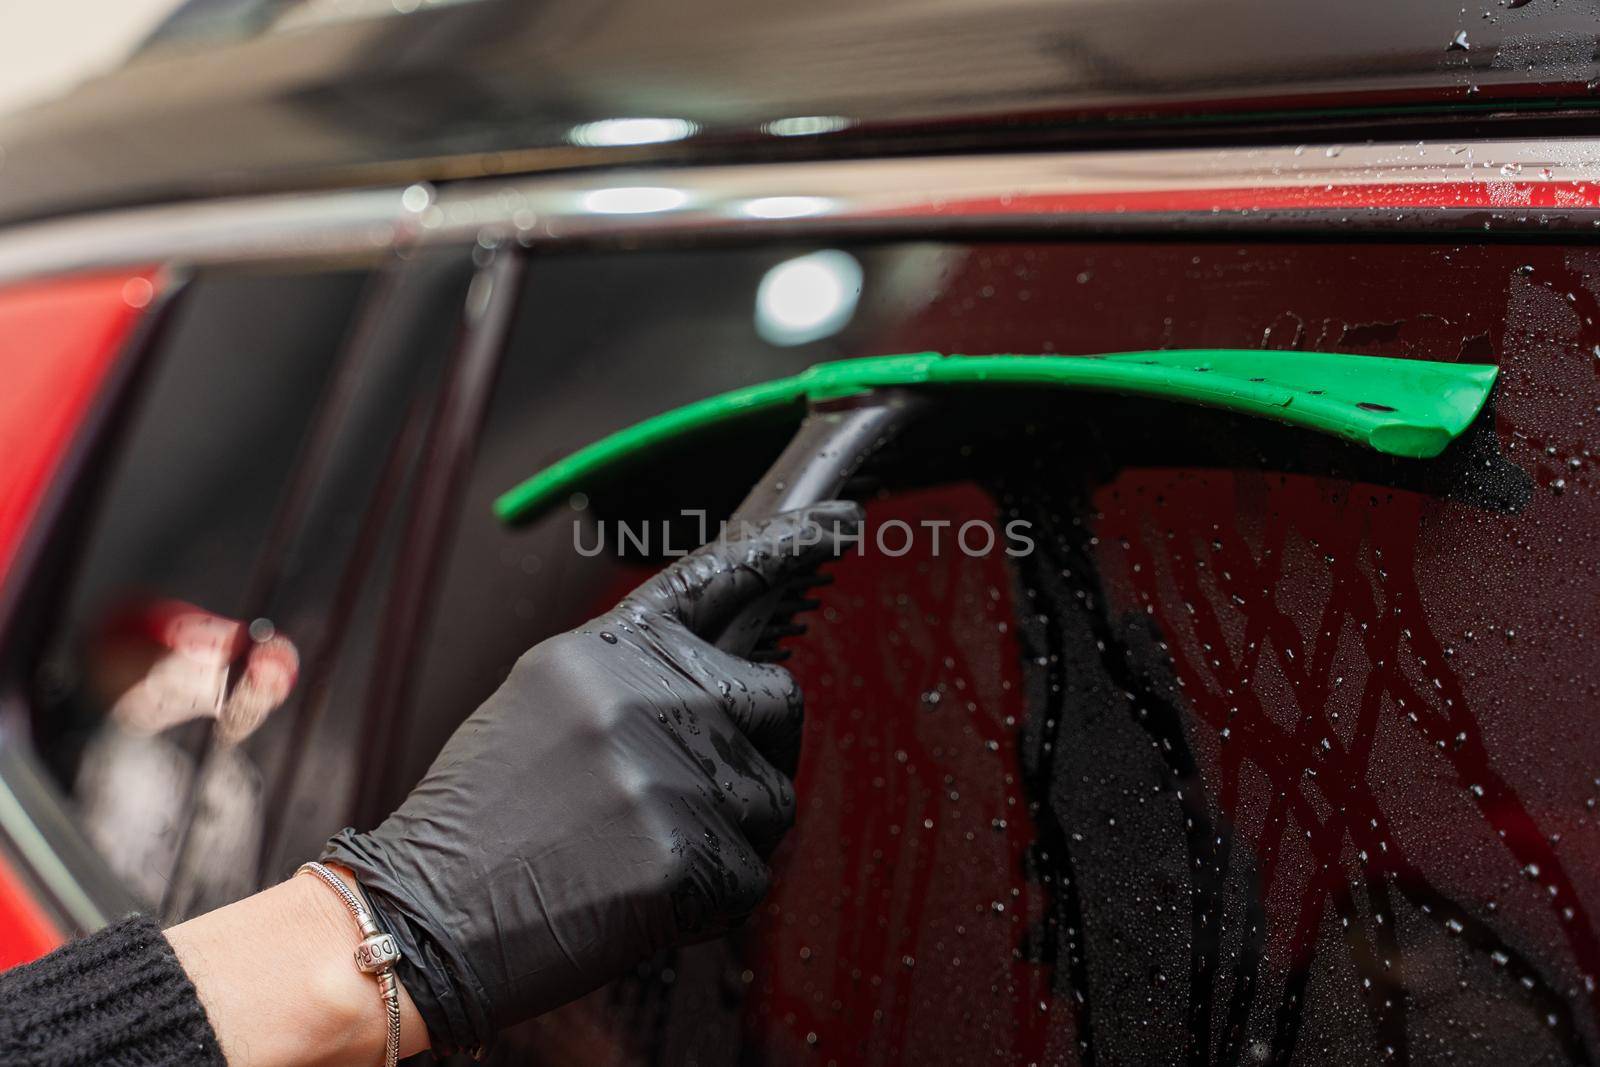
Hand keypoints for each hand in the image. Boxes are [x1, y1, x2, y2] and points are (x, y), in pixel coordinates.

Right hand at [323, 502, 863, 1051]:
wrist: (422, 918)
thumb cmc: (476, 822)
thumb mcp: (539, 703)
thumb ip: (631, 676)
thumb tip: (711, 679)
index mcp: (605, 652)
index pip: (714, 580)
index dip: (786, 548)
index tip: (845, 521)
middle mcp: (646, 698)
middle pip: (776, 701)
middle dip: (754, 747)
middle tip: (692, 789)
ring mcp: (671, 775)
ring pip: (772, 799)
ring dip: (728, 833)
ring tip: (637, 850)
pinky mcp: (688, 857)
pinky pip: (751, 876)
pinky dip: (709, 899)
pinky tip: (639, 895)